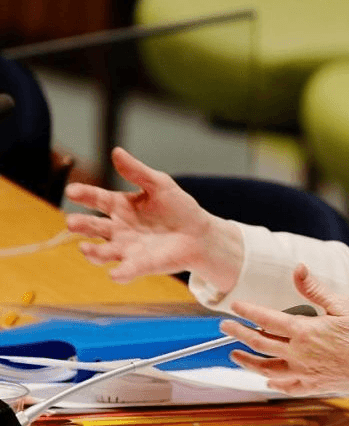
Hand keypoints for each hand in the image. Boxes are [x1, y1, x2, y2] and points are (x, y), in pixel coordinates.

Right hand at [64, 147, 241, 289]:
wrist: (200, 233)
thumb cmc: (178, 207)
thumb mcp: (160, 185)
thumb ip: (137, 171)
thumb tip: (116, 151)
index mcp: (119, 206)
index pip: (96, 198)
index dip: (83, 194)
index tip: (72, 191)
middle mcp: (117, 229)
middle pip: (92, 227)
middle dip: (80, 225)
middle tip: (72, 222)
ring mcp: (127, 248)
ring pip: (102, 252)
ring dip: (93, 252)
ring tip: (86, 248)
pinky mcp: (141, 265)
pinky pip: (126, 271)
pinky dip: (120, 273)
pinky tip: (115, 273)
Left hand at [222, 264, 348, 409]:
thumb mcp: (343, 306)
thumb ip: (315, 289)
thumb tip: (298, 269)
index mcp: (305, 331)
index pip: (267, 319)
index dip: (248, 311)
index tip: (235, 306)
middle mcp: (299, 354)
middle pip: (259, 343)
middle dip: (237, 334)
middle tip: (224, 327)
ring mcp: (304, 372)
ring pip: (265, 368)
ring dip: (247, 361)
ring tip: (234, 354)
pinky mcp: (312, 386)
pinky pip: (284, 385)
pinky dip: (271, 381)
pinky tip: (265, 378)